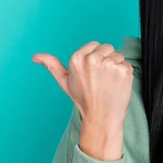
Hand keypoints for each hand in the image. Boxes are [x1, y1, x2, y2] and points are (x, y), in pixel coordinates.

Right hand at [32, 41, 133, 159]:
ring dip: (116, 67)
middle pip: (107, 48)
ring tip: (109, 82)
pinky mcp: (123, 70)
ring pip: (118, 55)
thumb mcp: (65, 81)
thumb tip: (35, 57)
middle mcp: (93, 59)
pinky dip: (125, 73)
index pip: (94, 45)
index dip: (95, 58)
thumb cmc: (84, 99)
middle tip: (101, 78)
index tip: (93, 72)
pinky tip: (117, 84)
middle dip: (106, 59)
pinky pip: (127, 64)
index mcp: (77, 58)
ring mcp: (109, 64)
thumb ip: (52, 65)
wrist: (101, 117)